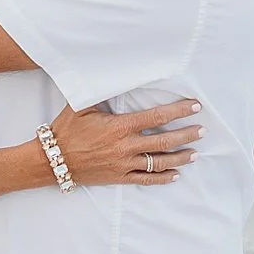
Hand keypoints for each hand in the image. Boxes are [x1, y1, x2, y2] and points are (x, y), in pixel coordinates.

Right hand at [49, 98, 202, 188]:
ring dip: (180, 157)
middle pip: (164, 141)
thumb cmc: (66, 130)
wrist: (51, 161)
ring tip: (195, 153)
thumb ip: (103, 91)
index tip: (194, 107)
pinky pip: (146, 180)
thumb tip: (119, 74)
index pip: (157, 118)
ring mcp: (124, 165)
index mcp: (120, 127)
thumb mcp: (82, 105)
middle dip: (186, 135)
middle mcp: (125, 147)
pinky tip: (176, 175)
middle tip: (202, 130)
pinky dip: (162, 178)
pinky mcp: (119, 178)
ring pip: (159, 162)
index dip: (179, 111)